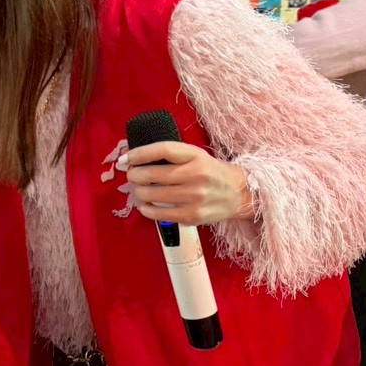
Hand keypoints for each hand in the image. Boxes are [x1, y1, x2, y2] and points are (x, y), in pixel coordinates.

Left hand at [121, 142, 254, 225]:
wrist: (239, 194)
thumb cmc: (211, 173)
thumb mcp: (196, 156)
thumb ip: (172, 156)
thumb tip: (136, 158)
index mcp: (196, 156)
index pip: (163, 150)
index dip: (139, 153)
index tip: (126, 158)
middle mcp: (196, 174)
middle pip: (153, 174)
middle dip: (135, 175)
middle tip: (132, 176)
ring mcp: (194, 197)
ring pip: (153, 195)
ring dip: (139, 192)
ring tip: (139, 190)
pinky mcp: (192, 216)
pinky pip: (160, 214)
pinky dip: (147, 210)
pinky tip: (145, 206)